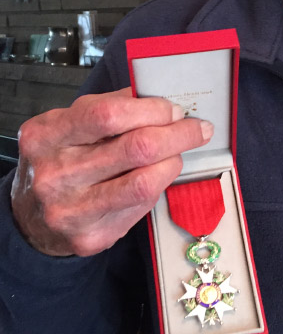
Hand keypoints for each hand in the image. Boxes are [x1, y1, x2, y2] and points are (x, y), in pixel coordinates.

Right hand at [10, 88, 213, 256]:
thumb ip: (111, 106)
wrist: (34, 216)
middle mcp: (54, 174)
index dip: (152, 109)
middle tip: (197, 129)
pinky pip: (142, 205)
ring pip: (145, 181)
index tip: (174, 109)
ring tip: (178, 153)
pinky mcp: (91, 237)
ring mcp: (71, 210)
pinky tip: (157, 176)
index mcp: (46, 136)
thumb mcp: (71, 124)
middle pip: (136, 148)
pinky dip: (158, 186)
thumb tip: (160, 96)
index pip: (109, 115)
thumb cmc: (61, 160)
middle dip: (178, 134)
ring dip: (174, 161)